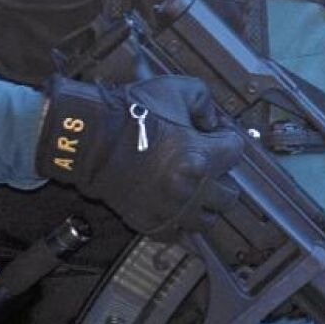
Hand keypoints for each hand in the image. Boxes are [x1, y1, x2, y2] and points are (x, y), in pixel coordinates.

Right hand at [37, 75, 242, 237]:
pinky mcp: (149, 221)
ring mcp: (170, 209)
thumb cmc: (127, 114)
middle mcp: (190, 188)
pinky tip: (174, 207)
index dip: (226, 138)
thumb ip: (204, 100)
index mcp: (201, 157)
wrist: (88, 138)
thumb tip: (211, 119)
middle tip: (209, 166)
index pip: (237, 151)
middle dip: (222, 177)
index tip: (215, 135)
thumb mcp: (175, 89)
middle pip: (229, 195)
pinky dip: (179, 223)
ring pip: (207, 220)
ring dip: (205, 205)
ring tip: (195, 190)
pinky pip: (176, 234)